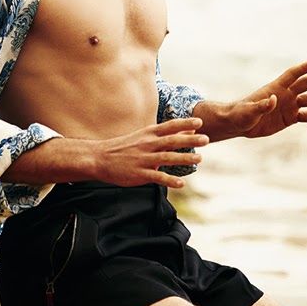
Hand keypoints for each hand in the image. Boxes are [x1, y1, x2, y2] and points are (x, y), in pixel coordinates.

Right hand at [94, 117, 208, 188]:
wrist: (100, 158)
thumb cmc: (125, 147)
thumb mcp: (143, 137)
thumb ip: (163, 135)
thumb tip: (186, 130)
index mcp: (148, 134)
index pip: (169, 126)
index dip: (185, 123)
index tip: (200, 122)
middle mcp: (147, 145)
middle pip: (171, 141)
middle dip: (189, 139)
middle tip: (206, 139)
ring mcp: (143, 159)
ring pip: (167, 158)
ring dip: (184, 158)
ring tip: (199, 158)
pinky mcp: (139, 174)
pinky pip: (157, 177)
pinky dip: (170, 180)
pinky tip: (182, 183)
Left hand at [230, 59, 306, 138]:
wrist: (238, 124)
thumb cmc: (240, 114)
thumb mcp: (249, 111)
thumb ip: (261, 106)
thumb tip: (272, 100)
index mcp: (275, 88)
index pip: (292, 75)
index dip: (304, 68)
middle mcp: (285, 94)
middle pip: (306, 84)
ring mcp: (289, 106)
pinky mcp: (290, 118)